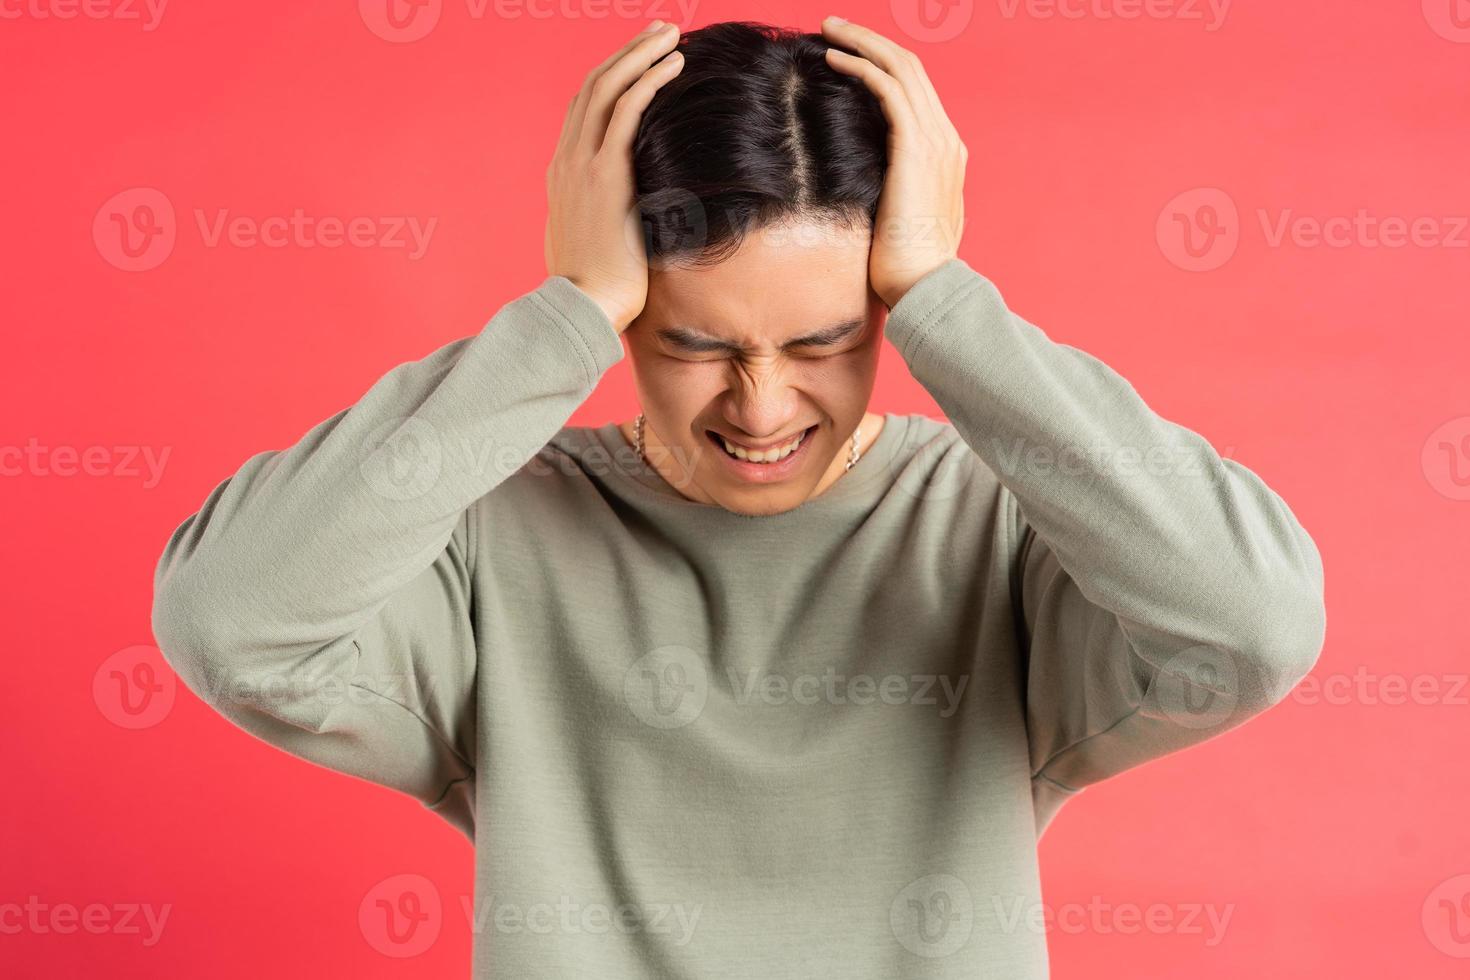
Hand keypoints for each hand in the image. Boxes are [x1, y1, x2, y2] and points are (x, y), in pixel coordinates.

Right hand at [544, 21, 684, 333]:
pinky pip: (626, 111)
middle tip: (658, 32)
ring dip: (640, 54)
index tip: (640, 60)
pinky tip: (673, 64)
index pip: (585, 109)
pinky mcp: (605, 175)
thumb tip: (632, 219)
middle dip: (627, 53)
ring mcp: (581, 165)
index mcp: (563, 174)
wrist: (581, 310)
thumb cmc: (596, 291)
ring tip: (670, 34)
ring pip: (608, 88)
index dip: (613, 77)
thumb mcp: (596, 246)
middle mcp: (566, 161)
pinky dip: (649, 80)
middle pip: (593, 87)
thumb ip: (607, 220)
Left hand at [821, 16, 966, 308]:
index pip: (915, 94)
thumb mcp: (900, 223)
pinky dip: (861, 67)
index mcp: (945, 156)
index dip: (882, 68)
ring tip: (828, 31)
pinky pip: (889, 89)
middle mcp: (946, 140)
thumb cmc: (905, 269)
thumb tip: (868, 193)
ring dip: (863, 43)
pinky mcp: (917, 148)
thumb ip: (893, 197)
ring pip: (901, 68)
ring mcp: (935, 142)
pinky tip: (833, 59)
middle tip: (834, 28)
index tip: (847, 57)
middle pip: (911, 70)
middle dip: (871, 42)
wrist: (925, 288)